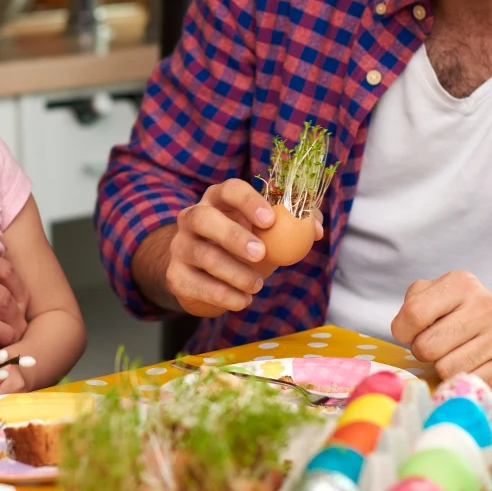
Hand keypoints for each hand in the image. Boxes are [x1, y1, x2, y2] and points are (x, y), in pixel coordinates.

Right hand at [166, 179, 303, 315]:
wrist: (205, 275)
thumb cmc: (244, 246)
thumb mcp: (267, 232)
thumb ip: (294, 224)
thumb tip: (315, 229)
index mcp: (217, 200)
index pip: (228, 189)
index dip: (248, 201)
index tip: (270, 220)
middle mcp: (192, 218)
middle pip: (203, 218)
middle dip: (232, 235)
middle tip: (260, 254)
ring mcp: (180, 246)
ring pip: (202, 255)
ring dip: (233, 272)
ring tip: (257, 285)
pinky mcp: (176, 275)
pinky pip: (197, 285)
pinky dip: (222, 295)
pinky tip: (242, 301)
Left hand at [390, 271, 491, 389]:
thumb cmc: (458, 316)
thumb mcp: (432, 298)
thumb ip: (412, 305)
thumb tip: (403, 329)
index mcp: (461, 282)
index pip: (414, 313)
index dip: (403, 331)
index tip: (410, 334)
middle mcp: (486, 304)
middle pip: (426, 346)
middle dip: (424, 351)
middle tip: (438, 346)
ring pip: (446, 369)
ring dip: (444, 367)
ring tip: (457, 355)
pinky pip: (470, 383)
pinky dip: (465, 380)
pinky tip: (475, 366)